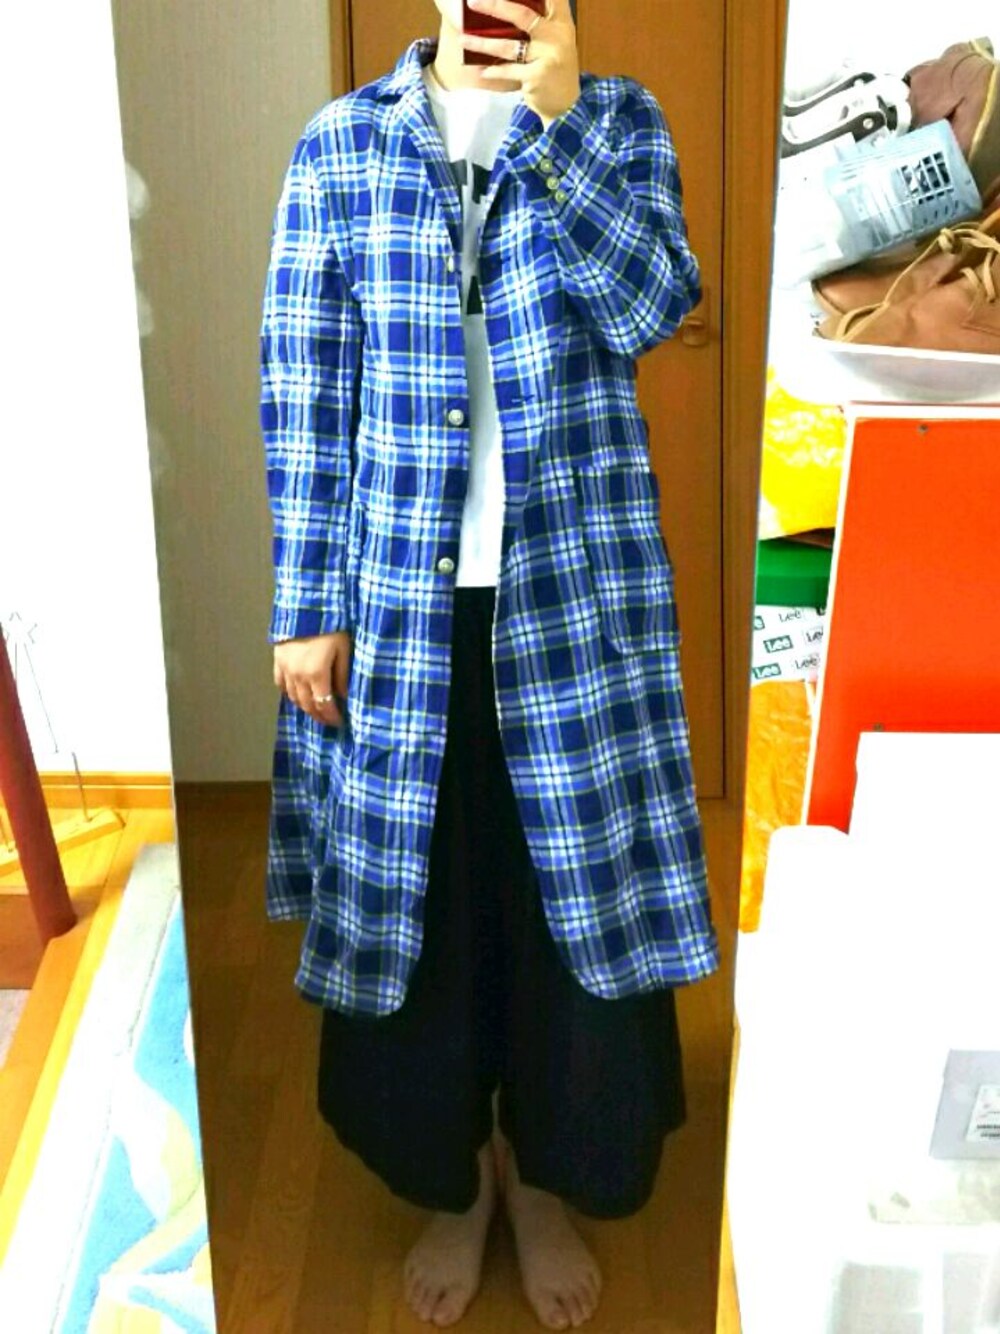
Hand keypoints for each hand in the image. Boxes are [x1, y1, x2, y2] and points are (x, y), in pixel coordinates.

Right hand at [273, 631, 352, 726]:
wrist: (306, 605)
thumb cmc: (331, 625)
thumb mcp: (344, 649)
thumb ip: (342, 675)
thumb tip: (343, 695)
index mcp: (316, 674)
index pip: (324, 705)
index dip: (331, 717)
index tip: (339, 722)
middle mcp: (298, 676)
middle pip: (307, 705)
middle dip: (319, 716)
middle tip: (328, 720)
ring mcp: (285, 669)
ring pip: (293, 697)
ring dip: (304, 707)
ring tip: (315, 710)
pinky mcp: (277, 660)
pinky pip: (280, 684)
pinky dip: (289, 694)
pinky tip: (296, 695)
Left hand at [462, 0, 580, 127]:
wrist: (566, 104)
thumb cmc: (554, 67)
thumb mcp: (555, 39)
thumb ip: (540, 20)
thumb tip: (503, 8)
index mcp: (561, 21)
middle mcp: (557, 35)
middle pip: (522, 15)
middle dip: (495, 6)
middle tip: (472, 1)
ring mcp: (548, 56)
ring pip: (509, 46)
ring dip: (482, 43)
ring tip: (463, 40)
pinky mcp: (537, 76)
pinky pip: (508, 70)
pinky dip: (493, 71)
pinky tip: (481, 70)